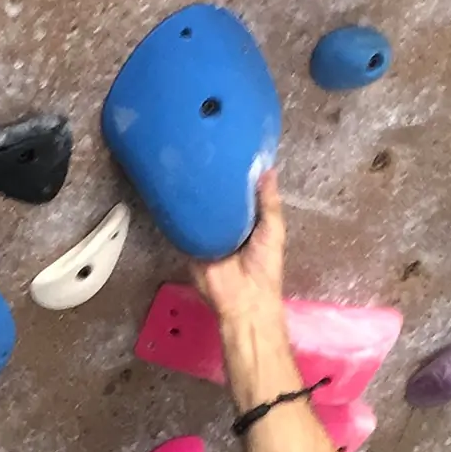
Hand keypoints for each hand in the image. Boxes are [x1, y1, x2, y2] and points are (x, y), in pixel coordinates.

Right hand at [190, 168, 285, 327]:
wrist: (244, 299)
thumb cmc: (264, 266)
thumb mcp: (273, 229)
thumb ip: (269, 202)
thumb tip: (268, 169)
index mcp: (247, 222)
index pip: (240, 195)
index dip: (237, 177)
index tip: (232, 152)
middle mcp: (226, 226)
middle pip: (217, 200)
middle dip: (214, 182)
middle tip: (206, 153)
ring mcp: (207, 235)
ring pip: (200, 211)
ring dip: (196, 195)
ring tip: (190, 165)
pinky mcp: (191, 244)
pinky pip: (185, 226)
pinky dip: (182, 213)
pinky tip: (177, 191)